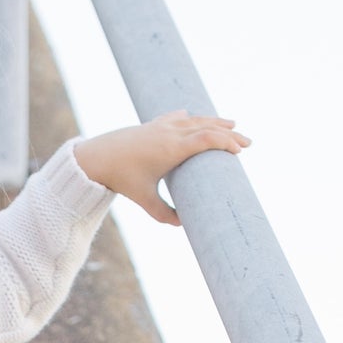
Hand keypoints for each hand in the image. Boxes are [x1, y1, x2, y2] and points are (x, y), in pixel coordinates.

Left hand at [74, 111, 248, 224]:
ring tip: (233, 124)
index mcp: (171, 148)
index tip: (240, 151)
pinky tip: (193, 117)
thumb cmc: (121, 178)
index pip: (206, 139)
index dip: (226, 142)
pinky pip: (176, 117)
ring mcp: (160, 125)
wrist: (95, 158)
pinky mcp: (151, 124)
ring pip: (194, 119)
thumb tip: (183, 226)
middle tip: (247, 143)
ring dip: (215, 121)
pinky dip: (189, 117)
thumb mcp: (144, 199)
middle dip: (230, 133)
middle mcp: (169, 132)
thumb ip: (164, 214)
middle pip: (207, 127)